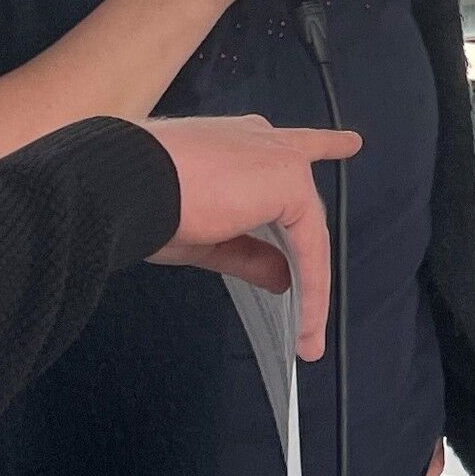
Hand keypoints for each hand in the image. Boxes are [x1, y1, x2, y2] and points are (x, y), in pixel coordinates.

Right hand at [145, 114, 359, 357]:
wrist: (126, 182)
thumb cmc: (145, 203)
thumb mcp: (204, 236)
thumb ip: (249, 254)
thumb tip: (284, 277)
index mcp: (234, 142)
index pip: (285, 150)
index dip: (321, 147)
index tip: (348, 143)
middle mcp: (261, 142)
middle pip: (302, 196)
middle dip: (309, 248)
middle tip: (317, 296)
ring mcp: (278, 160)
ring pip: (306, 229)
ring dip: (311, 284)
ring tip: (308, 333)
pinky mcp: (288, 183)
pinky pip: (309, 248)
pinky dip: (310, 288)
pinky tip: (307, 324)